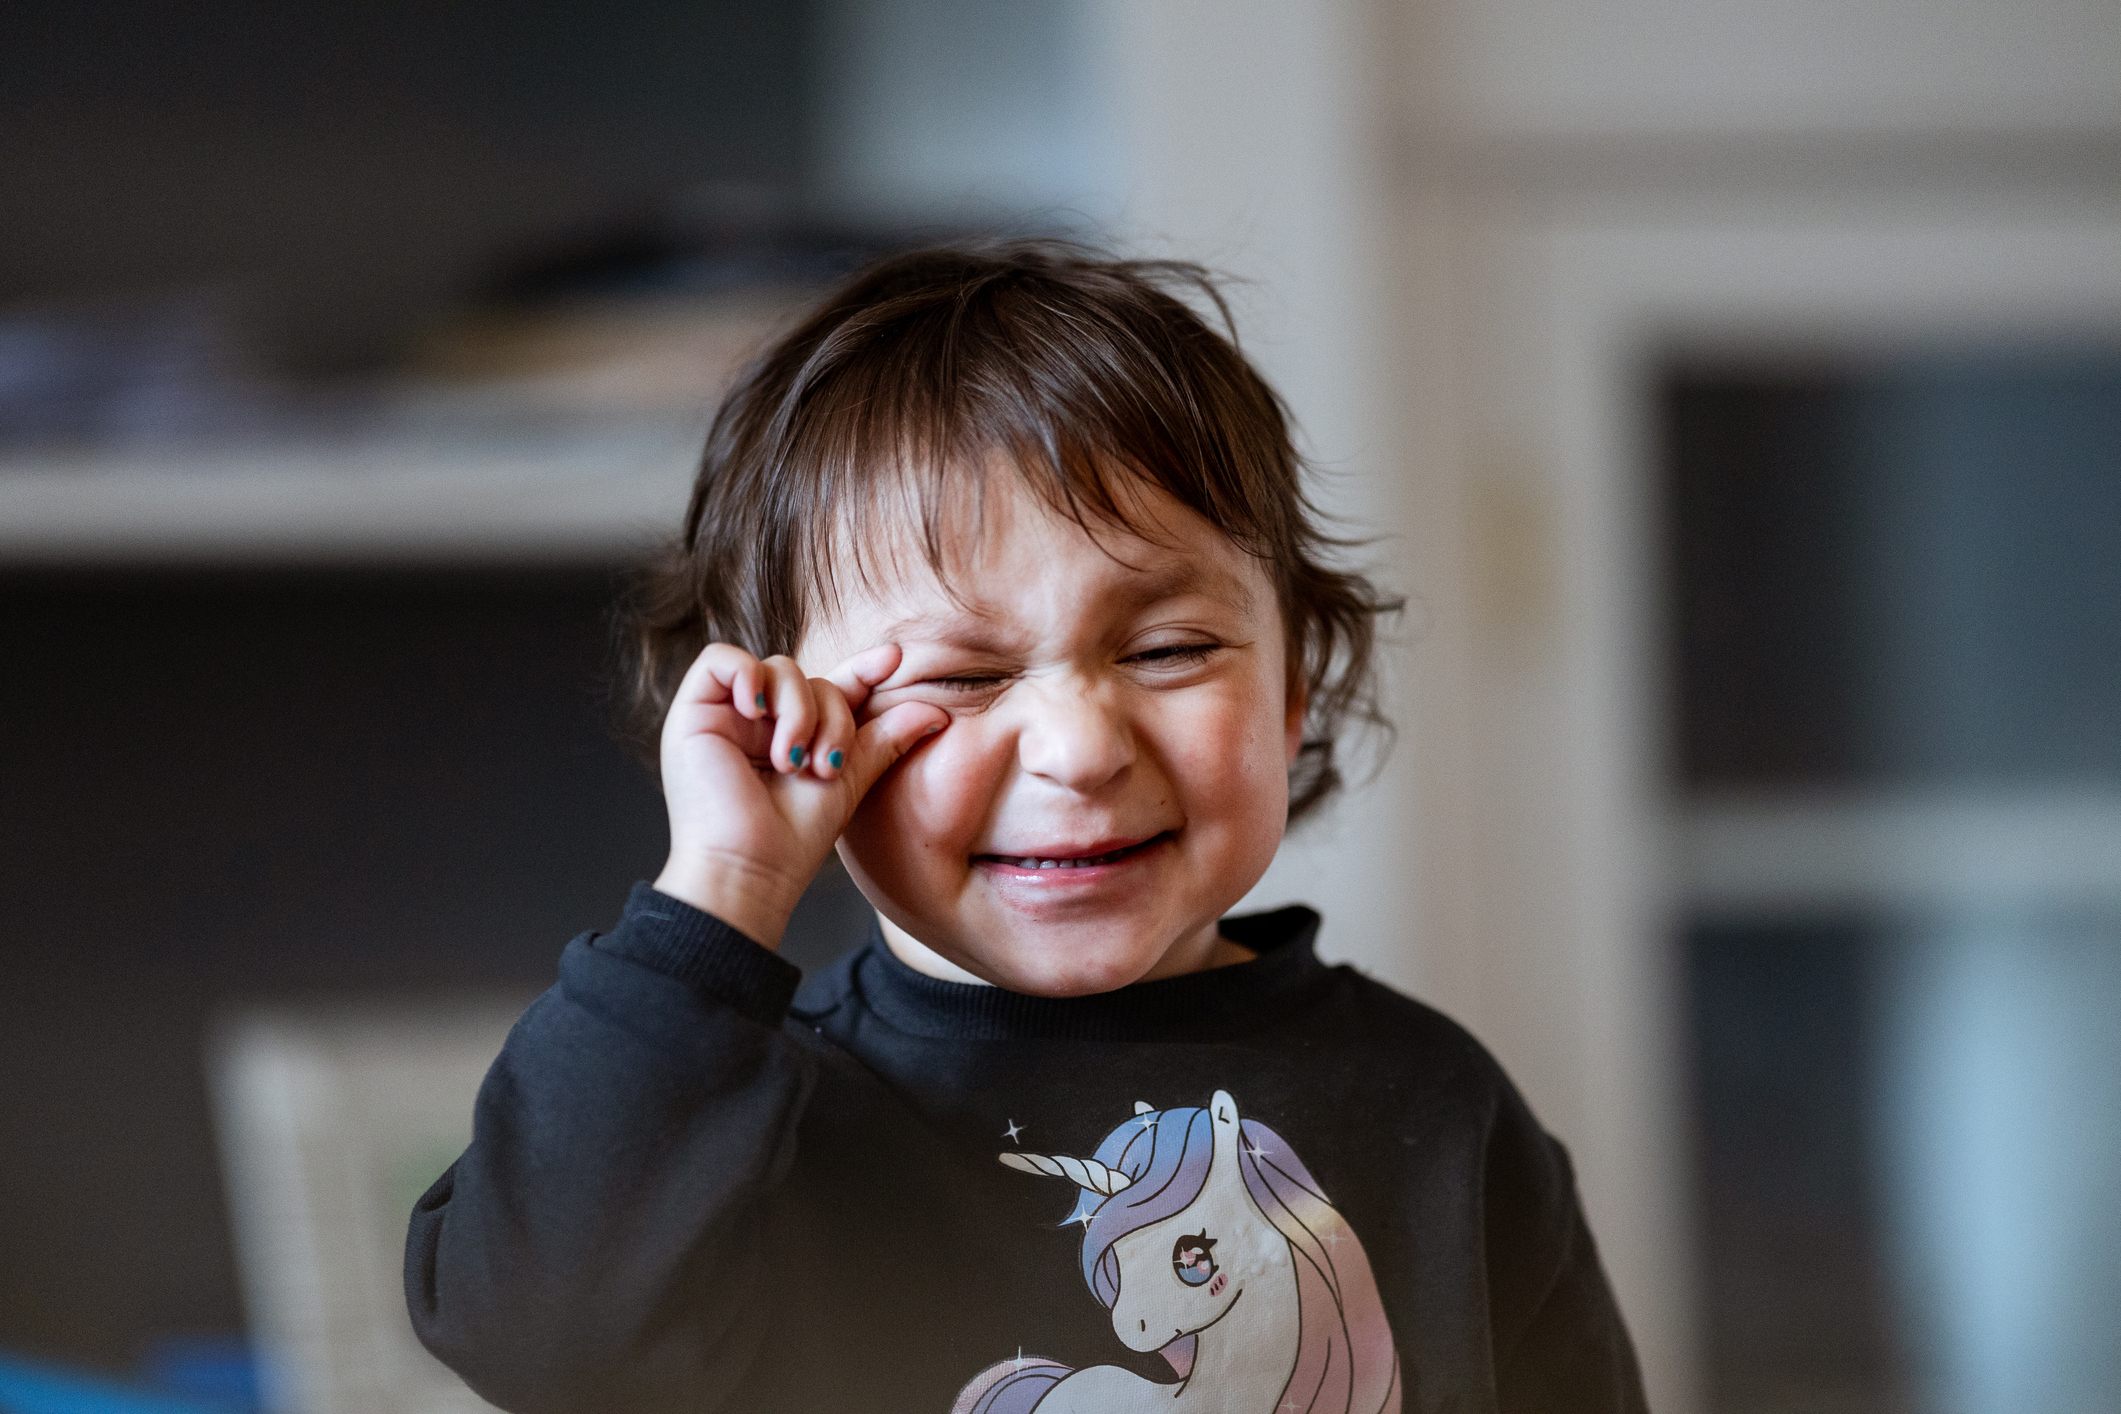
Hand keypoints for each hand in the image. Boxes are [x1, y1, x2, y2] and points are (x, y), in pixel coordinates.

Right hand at [650, 642, 947, 947]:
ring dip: (796, 710)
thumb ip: (885, 739)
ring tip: (791, 761)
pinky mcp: (691, 713)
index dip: (861, 668)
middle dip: (829, 716)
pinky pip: (720, 659)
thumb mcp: (850, 779)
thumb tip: (937, 711)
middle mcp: (758, 723)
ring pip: (775, 668)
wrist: (750, 868)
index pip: (830, 686)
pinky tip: (758, 713)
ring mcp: (724, 716)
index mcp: (792, 735)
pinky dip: (748, 677)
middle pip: (809, 677)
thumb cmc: (794, 838)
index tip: (895, 659)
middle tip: (825, 765)